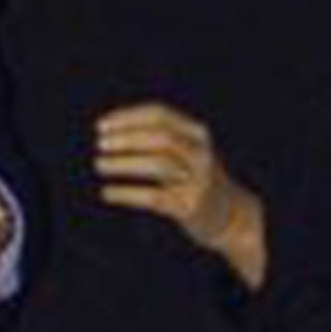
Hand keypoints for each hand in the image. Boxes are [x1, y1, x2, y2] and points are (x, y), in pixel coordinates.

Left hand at [93, 102, 264, 286]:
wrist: (231, 216)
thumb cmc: (194, 177)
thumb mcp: (186, 150)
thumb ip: (158, 137)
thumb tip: (108, 131)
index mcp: (197, 134)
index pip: (160, 115)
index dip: (127, 117)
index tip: (101, 126)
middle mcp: (201, 154)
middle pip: (160, 137)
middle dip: (126, 139)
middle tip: (99, 144)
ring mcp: (198, 180)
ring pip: (158, 165)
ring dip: (124, 164)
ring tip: (99, 165)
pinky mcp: (190, 207)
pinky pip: (154, 197)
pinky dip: (126, 194)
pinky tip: (107, 193)